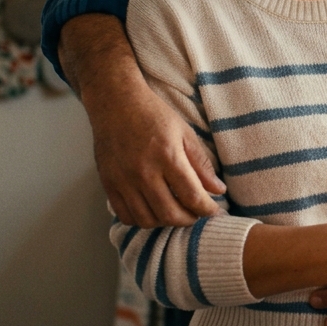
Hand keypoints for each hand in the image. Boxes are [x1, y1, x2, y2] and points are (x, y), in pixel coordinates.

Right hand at [63, 14, 225, 226]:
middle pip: (170, 214)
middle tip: (197, 214)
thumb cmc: (153, 114)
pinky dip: (142, 220)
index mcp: (167, 156)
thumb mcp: (184, 133)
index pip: (192, 196)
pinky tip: (152, 211)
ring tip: (176, 212)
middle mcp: (144, 172)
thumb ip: (201, 164)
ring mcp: (123, 181)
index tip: (214, 211)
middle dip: (189, 220)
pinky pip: (125, 216)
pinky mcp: (108, 184)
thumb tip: (218, 190)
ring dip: (166, 223)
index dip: (207, 209)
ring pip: (148, 220)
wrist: (115, 103)